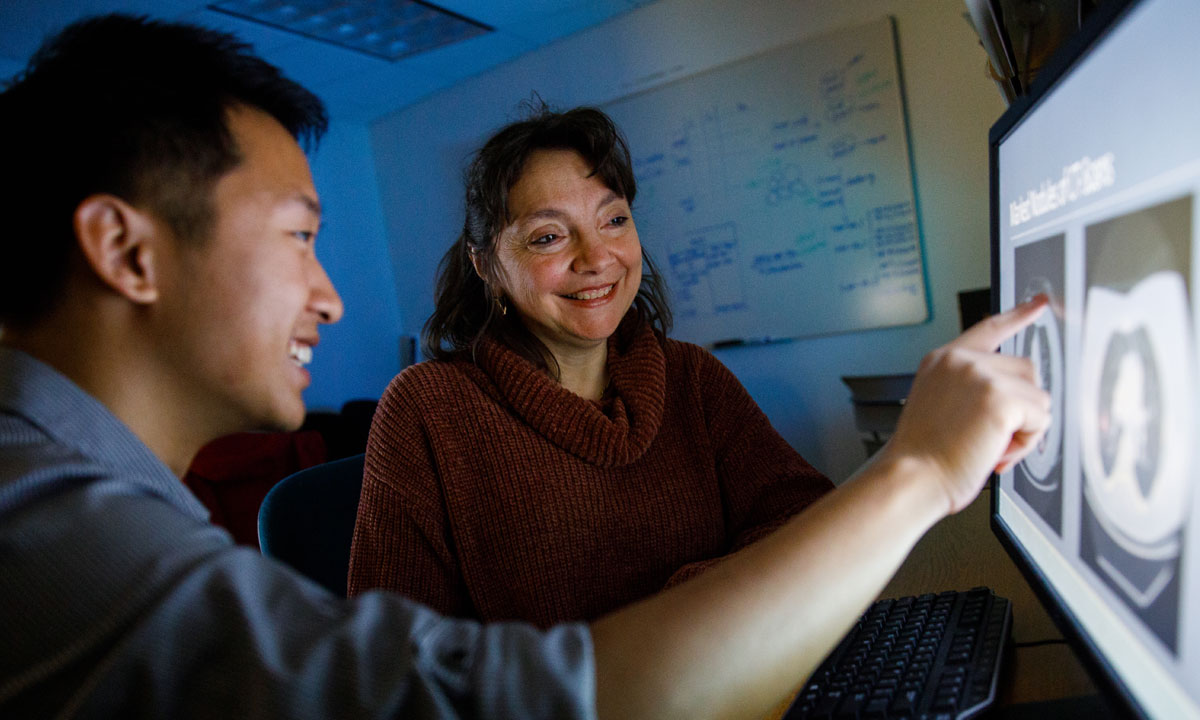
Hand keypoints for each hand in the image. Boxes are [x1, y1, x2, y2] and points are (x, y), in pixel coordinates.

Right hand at [885, 295, 1051, 513]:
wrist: (912, 476)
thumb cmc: (923, 456)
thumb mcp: (940, 407)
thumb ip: (970, 390)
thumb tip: (1015, 400)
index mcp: (943, 360)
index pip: (989, 329)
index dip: (1019, 315)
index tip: (1040, 303)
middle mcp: (961, 361)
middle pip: (1026, 370)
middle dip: (1021, 407)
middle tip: (991, 438)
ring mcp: (981, 375)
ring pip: (1038, 397)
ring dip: (1024, 428)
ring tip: (989, 447)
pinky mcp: (1001, 397)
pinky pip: (1040, 418)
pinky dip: (1026, 442)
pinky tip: (996, 451)